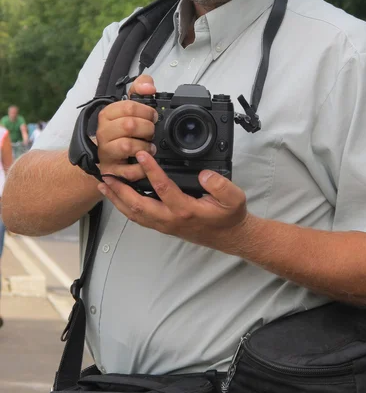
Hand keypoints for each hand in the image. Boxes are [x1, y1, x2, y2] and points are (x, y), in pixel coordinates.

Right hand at [96, 75, 157, 182]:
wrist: (106, 155)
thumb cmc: (121, 130)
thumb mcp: (129, 105)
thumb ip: (140, 88)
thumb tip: (149, 87)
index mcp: (108, 114)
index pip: (129, 107)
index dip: (147, 111)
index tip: (153, 116)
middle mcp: (104, 132)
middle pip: (130, 125)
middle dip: (147, 129)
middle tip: (151, 132)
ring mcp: (105, 152)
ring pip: (127, 146)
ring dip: (145, 147)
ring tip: (149, 147)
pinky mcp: (111, 170)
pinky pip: (128, 171)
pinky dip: (141, 168)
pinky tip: (144, 162)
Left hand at [98, 150, 249, 252]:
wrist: (231, 237)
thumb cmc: (229, 217)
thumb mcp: (234, 198)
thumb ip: (220, 185)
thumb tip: (204, 174)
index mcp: (185, 209)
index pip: (162, 188)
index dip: (150, 170)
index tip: (141, 155)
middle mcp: (170, 219)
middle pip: (138, 205)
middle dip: (120, 190)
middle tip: (107, 174)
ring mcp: (165, 224)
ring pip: (135, 214)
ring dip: (118, 199)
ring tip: (105, 185)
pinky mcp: (163, 226)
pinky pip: (140, 218)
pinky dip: (125, 207)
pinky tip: (119, 198)